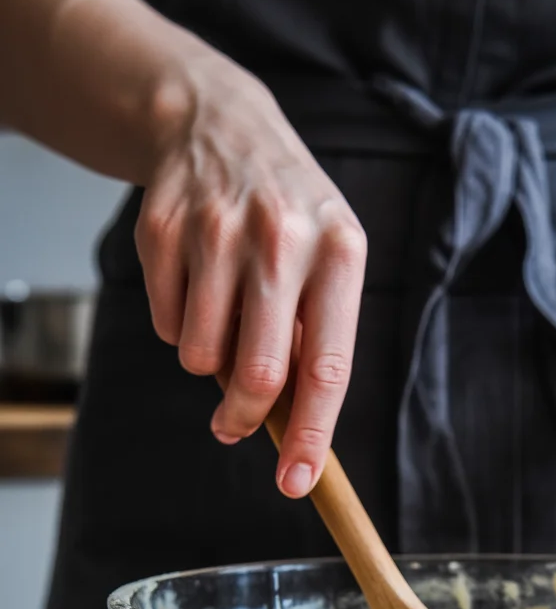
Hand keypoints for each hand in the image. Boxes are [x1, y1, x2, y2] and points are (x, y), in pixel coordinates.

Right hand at [135, 64, 366, 496]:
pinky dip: (181, 327)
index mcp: (339, 253)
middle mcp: (281, 239)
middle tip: (236, 425)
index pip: (327, 368)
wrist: (220, 125)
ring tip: (227, 319)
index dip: (311, 434)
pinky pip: (167, 325)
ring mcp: (216, 230)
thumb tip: (293, 428)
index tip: (296, 482)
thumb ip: (317, 337)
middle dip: (245, 416)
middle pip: (257, 373)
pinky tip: (198, 285)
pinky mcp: (163, 230)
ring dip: (210, 363)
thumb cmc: (290, 217)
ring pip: (201, 356)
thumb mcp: (329, 259)